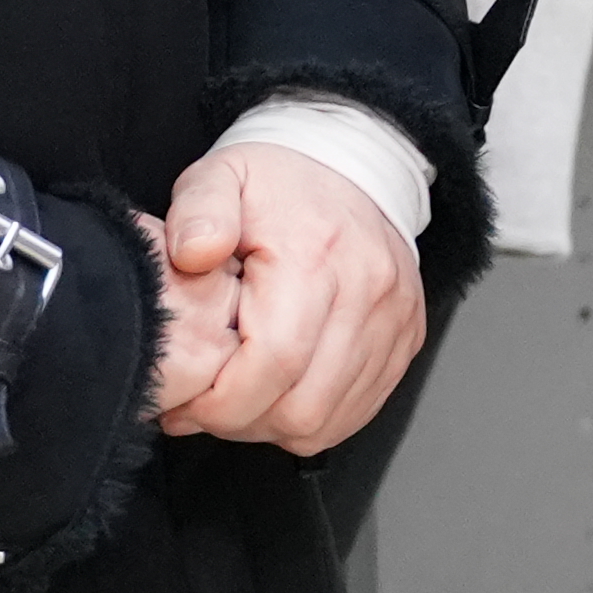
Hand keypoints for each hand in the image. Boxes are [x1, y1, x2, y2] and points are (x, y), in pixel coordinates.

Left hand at [154, 142, 425, 456]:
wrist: (357, 166)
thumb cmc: (282, 182)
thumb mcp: (222, 176)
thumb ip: (197, 212)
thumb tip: (192, 253)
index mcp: (315, 256)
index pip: (274, 363)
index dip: (222, 403)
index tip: (187, 403)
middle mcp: (367, 292)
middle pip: (303, 406)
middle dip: (241, 423)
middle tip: (204, 407)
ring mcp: (393, 320)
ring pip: (329, 419)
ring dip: (273, 426)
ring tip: (239, 400)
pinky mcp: (406, 339)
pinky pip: (357, 411)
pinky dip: (312, 420)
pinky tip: (279, 395)